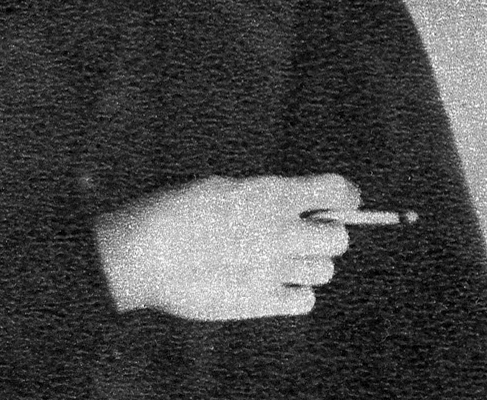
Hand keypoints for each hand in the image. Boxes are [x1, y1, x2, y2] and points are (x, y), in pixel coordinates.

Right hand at [95, 174, 359, 320]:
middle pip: (339, 239)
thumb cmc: (176, 210)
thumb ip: (264, 197)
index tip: (340, 199)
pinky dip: (295, 292)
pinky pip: (305, 300)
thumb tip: (298, 207)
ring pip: (325, 271)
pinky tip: (273, 282)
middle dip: (327, 233)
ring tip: (279, 257)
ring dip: (309, 263)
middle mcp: (281, 230)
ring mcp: (274, 269)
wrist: (145, 252)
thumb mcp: (223, 186)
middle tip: (303, 232)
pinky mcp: (262, 302)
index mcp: (271, 193)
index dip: (344, 194)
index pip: (338, 191)